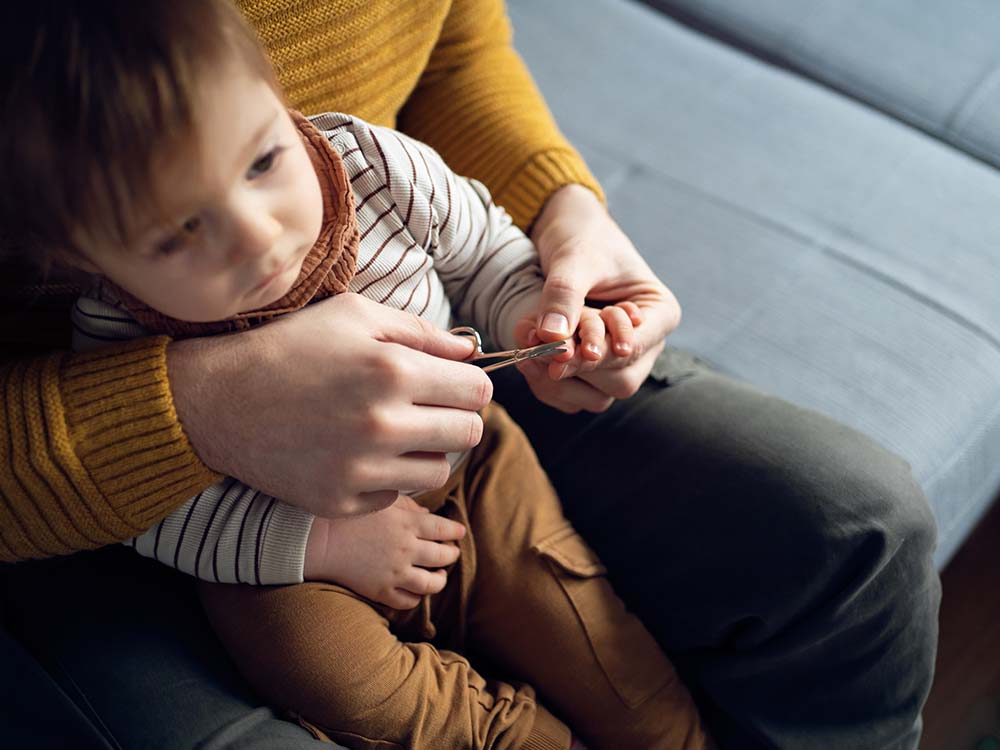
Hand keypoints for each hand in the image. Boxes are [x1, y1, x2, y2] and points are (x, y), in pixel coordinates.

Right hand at [167, 293, 491, 517]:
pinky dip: (387, 478)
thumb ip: (422, 332)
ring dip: (426, 451)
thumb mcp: (354, 315)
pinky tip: (360, 454)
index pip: (477, 391)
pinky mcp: (340, 501)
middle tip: (429, 408)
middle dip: (457, 417)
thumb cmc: (290, 346)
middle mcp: (382, 425)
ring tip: (395, 431)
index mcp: (393, 371)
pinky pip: (395, 497)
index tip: (452, 384)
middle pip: (468, 434)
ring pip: (437, 471)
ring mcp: (360, 470)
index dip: (470, 384)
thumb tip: (472, 352)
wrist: (218, 399)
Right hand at [304, 494, 465, 608]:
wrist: (317, 539)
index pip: (445, 529)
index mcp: (408, 523)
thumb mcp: (381, 500)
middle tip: (450, 552)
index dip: (455, 531)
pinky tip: (416, 589)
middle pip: (443, 556)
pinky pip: (408, 601)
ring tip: (439, 575)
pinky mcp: (380, 590)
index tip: (458, 531)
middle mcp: (406, 549)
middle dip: (450, 554)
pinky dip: (417, 597)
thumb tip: (428, 514)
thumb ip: (408, 506)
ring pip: (432, 584)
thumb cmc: (347, 514)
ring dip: (440, 579)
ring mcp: (394, 573)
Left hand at [524, 184, 680, 412]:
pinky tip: (526, 356)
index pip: (635, 350)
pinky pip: (572, 392)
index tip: (565, 354)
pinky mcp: (589, 369)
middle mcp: (644, 344)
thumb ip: (565, 295)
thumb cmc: (581, 237)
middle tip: (537, 350)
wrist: (563, 233)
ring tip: (527, 349)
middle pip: (620, 382)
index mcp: (659, 313)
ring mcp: (617, 360)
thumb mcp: (574, 259)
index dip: (600, 356)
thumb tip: (553, 338)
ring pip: (595, 395)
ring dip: (559, 379)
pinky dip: (547, 380)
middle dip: (577, 368)